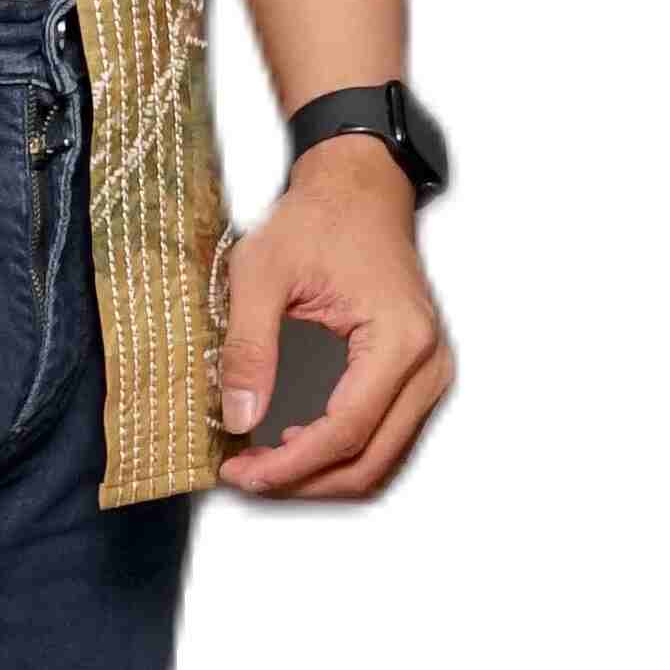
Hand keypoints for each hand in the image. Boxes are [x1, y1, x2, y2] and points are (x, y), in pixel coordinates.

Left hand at [215, 136, 456, 500]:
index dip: (290, 464)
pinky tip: (296, 442)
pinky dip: (343, 454)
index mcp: (399, 339)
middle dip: (303, 480)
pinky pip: (387, 436)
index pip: (345, 432)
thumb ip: (248, 347)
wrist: (359, 189)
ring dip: (323, 474)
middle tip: (246, 475)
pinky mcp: (420, 374)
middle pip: (369, 460)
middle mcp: (428, 364)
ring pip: (382, 458)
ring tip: (264, 464)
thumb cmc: (318, 219)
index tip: (241, 471)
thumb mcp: (262, 272)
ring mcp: (431, 372)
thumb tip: (238, 418)